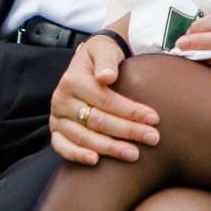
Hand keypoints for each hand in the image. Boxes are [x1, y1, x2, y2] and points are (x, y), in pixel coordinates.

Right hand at [49, 34, 158, 166]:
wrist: (87, 63)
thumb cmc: (102, 57)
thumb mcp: (105, 49)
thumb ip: (107, 61)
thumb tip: (106, 78)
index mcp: (72, 80)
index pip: (105, 100)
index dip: (130, 111)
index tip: (154, 118)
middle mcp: (61, 99)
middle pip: (97, 121)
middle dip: (127, 131)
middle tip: (153, 138)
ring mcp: (57, 117)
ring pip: (83, 137)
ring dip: (110, 148)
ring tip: (134, 154)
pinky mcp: (56, 131)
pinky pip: (62, 147)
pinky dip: (76, 156)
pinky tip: (95, 161)